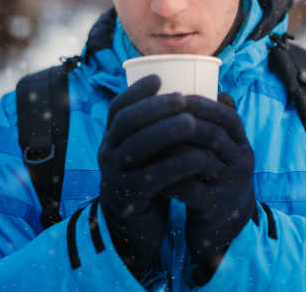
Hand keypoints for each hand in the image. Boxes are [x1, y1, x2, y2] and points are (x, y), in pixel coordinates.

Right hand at [98, 75, 221, 276]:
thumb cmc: (145, 178)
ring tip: (192, 123)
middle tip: (183, 99)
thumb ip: (157, 128)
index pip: (117, 108)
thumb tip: (189, 94)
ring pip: (137, 147)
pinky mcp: (131, 198)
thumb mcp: (146, 152)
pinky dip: (176, 165)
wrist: (131, 225)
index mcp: (112, 138)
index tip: (159, 78)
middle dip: (155, 107)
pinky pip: (152, 178)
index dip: (136, 91)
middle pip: (126, 122)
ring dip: (166, 132)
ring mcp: (116, 175)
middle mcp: (108, 152)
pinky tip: (197, 157)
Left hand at [161, 93, 255, 282]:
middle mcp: (241, 163)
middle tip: (158, 115)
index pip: (228, 117)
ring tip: (148, 139)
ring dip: (172, 148)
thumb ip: (219, 123)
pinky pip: (189, 190)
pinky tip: (151, 171)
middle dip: (183, 122)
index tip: (178, 95)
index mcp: (242, 145)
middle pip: (213, 135)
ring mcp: (229, 186)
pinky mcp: (213, 207)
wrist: (226, 224)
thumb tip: (215, 87)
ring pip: (200, 161)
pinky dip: (169, 178)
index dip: (203, 104)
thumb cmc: (218, 177)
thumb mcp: (226, 150)